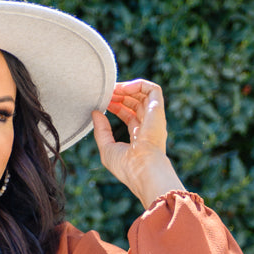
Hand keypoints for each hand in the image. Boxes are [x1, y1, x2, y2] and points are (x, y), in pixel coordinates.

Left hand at [91, 79, 184, 204]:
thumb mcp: (107, 148)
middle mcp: (150, 127)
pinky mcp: (158, 110)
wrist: (142, 169)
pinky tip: (124, 88)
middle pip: (137, 104)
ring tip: (113, 88)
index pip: (130, 116)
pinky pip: (153, 89)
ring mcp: (155, 118)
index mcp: (141, 138)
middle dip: (121, 96)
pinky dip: (138, 85)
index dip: (117, 107)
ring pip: (144, 95)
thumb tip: (95, 112)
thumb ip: (101, 131)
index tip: (105, 103)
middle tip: (106, 93)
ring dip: (128, 89)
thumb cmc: (126, 167)